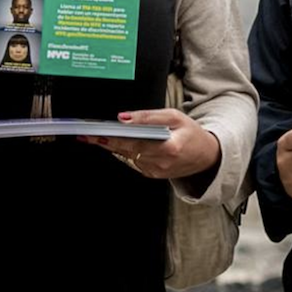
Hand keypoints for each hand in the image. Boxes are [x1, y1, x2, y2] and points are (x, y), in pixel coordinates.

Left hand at [78, 109, 220, 179]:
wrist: (207, 156)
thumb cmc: (191, 134)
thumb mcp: (173, 116)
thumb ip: (148, 116)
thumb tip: (124, 117)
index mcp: (168, 147)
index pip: (133, 142)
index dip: (112, 137)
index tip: (96, 133)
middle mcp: (161, 163)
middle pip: (126, 150)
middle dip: (104, 142)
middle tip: (85, 135)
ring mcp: (156, 172)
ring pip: (127, 156)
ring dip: (111, 146)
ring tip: (94, 137)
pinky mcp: (153, 175)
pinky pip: (134, 161)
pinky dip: (125, 152)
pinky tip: (115, 143)